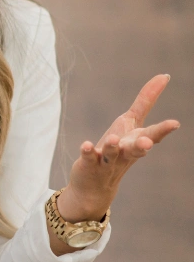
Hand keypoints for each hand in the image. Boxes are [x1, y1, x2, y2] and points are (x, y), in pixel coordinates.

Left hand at [56, 74, 179, 226]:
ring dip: (114, 147)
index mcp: (137, 141)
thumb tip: (164, 76)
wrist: (95, 185)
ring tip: (115, 140)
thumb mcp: (131, 122)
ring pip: (112, 154)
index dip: (163, 130)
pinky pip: (89, 157)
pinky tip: (87, 145)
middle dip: (143, 145)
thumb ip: (145, 101)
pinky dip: (88, 151)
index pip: (152, 135)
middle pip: (136, 149)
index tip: (175, 123)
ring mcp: (107, 160)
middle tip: (147, 142)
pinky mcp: (89, 164)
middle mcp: (125, 153)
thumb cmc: (117, 148)